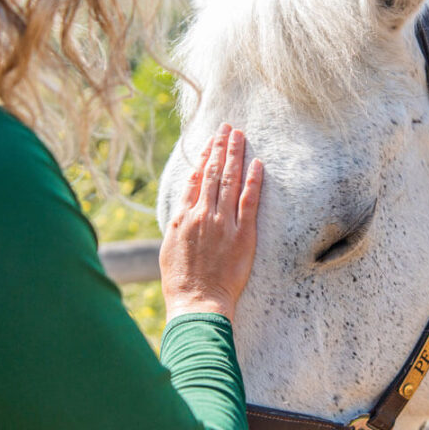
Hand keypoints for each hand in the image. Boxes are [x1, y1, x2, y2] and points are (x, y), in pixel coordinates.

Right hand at [160, 123, 263, 322]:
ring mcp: (224, 224)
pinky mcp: (243, 236)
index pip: (197, 177)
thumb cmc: (181, 279)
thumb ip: (181, 213)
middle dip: (221, 147)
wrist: (197, 302)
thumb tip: (190, 186)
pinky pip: (249, 202)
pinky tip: (257, 164)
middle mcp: (204, 215)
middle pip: (214, 173)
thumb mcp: (171, 243)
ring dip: (236, 156)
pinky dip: (253, 181)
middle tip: (228, 127)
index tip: (213, 140)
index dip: (206, 155)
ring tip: (240, 135)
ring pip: (230, 181)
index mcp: (185, 216)